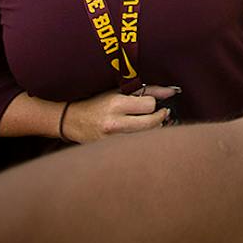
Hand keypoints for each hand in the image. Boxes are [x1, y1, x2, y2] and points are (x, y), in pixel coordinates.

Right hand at [59, 85, 178, 142]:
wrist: (71, 121)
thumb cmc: (97, 103)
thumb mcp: (118, 91)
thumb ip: (146, 90)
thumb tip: (171, 92)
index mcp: (115, 104)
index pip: (149, 106)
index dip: (155, 104)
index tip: (153, 105)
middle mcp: (114, 124)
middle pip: (151, 125)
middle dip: (160, 118)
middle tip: (161, 115)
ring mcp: (111, 141)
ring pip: (145, 138)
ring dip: (152, 131)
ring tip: (149, 124)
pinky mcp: (110, 151)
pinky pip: (134, 147)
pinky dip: (141, 141)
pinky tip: (138, 135)